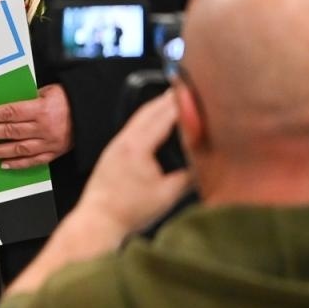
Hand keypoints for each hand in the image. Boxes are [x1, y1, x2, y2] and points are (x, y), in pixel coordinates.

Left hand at [0, 83, 72, 168]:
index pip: (9, 112)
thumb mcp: (48, 91)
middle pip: (10, 131)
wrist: (92, 112)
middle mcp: (44, 127)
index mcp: (41, 109)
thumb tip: (6, 107)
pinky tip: (3, 164)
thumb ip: (28, 100)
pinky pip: (33, 161)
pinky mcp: (54, 153)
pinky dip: (17, 164)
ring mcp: (49, 142)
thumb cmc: (69, 99)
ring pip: (18, 149)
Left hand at [3, 91, 191, 299]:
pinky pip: (134, 127)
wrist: (97, 220)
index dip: (182, 102)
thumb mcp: (168, 194)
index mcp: (136, 146)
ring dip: (159, 106)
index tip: (199, 91)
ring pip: (140, 117)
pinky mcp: (113, 152)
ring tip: (178, 99)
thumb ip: (191, 175)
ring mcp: (116, 145)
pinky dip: (149, 119)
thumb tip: (211, 162)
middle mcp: (123, 140)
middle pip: (149, 110)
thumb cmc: (128, 211)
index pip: (163, 115)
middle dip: (171, 97)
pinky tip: (158, 123)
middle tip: (191, 86)